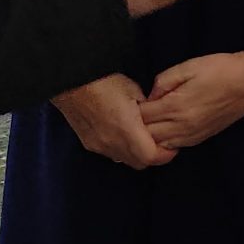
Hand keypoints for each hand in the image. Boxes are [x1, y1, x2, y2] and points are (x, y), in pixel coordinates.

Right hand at [52, 74, 171, 168]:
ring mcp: (99, 145)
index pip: (151, 156)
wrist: (70, 82)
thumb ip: (147, 109)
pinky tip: (122, 134)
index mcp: (126, 129)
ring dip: (136, 154)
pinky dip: (121, 149)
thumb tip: (154, 117)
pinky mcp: (89, 143)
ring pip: (124, 160)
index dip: (166, 153)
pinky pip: (110, 153)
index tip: (173, 146)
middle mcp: (112, 142)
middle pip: (140, 163)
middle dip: (153, 156)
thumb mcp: (133, 90)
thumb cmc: (103, 81)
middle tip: (161, 142)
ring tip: (142, 137)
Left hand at [138, 52, 243, 151]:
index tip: (130, 101)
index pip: (142, 116)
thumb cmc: (220, 70)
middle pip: (147, 135)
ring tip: (147, 122)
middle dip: (137, 126)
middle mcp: (182, 126)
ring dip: (150, 136)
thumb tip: (150, 95)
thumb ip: (164, 80)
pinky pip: (174, 147)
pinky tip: (164, 129)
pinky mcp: (200, 138)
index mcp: (177, 105)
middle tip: (134, 114)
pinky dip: (164, 141)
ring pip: (159, 145)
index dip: (132, 109)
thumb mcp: (189, 66)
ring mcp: (192, 135)